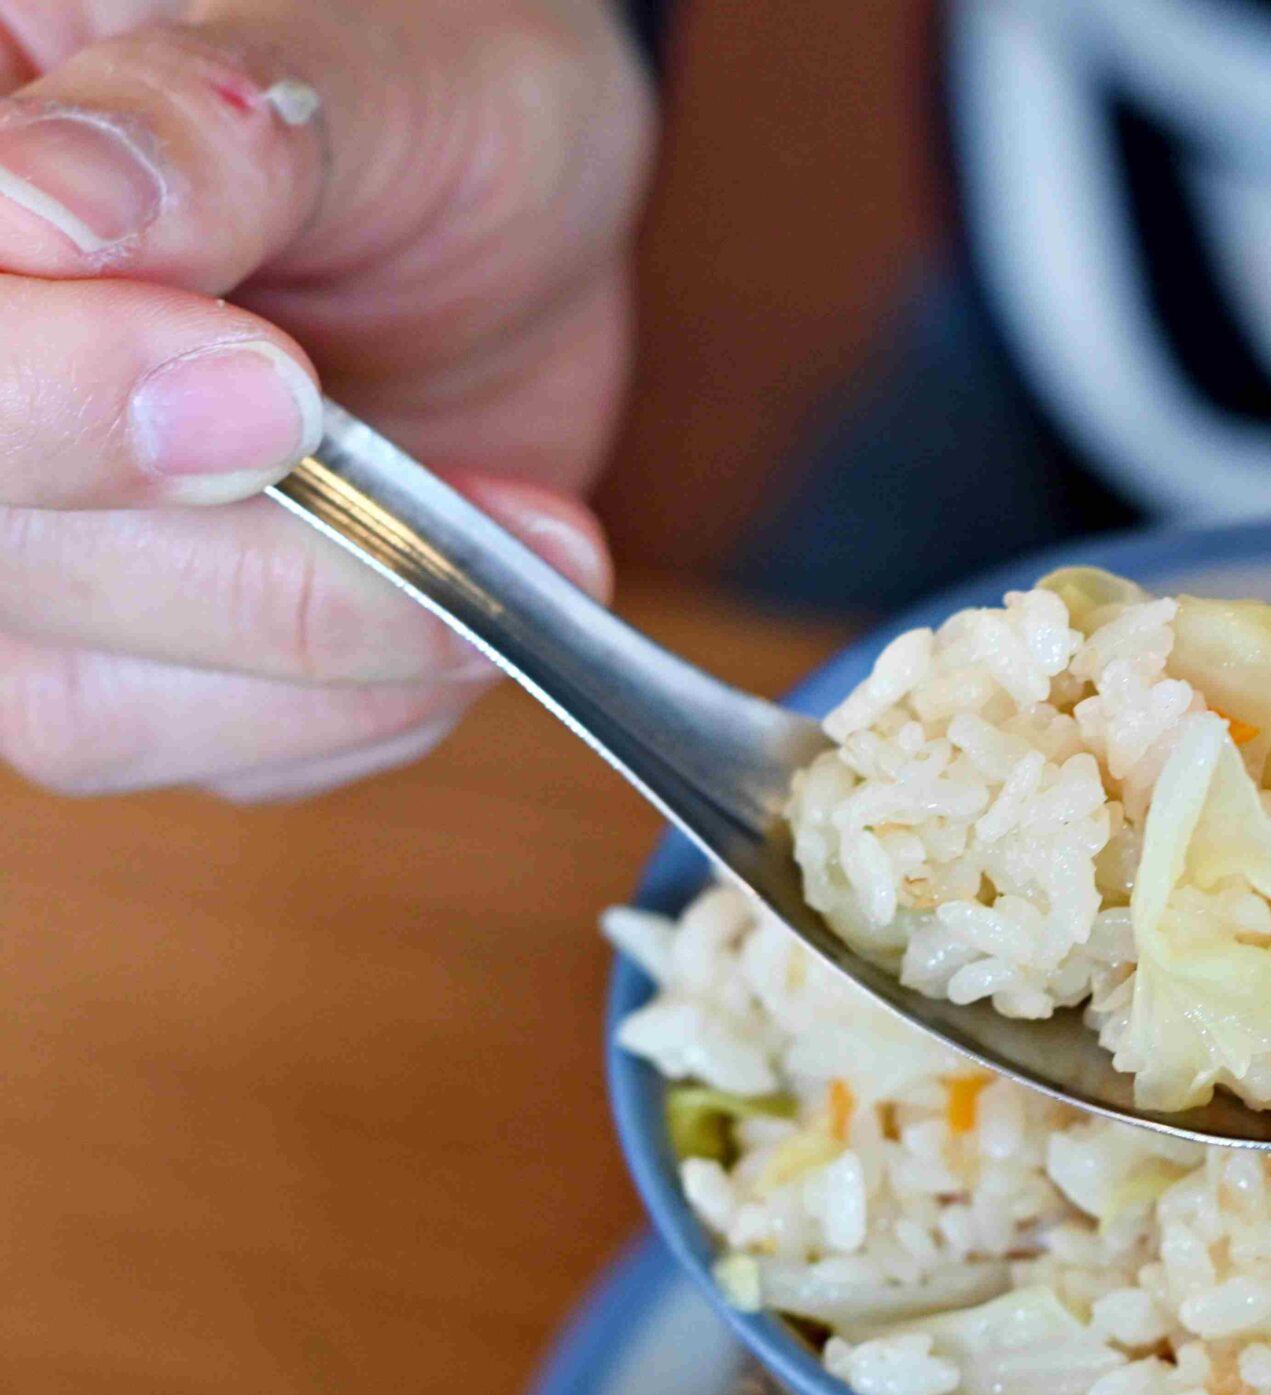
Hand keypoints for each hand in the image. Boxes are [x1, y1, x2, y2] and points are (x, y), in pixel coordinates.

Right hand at [0, 0, 650, 799]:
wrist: (512, 197)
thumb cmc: (425, 86)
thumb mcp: (361, 59)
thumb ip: (210, 131)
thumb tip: (45, 209)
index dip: (48, 409)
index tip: (274, 390)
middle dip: (243, 562)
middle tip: (448, 501)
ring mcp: (29, 549)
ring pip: (76, 704)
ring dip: (334, 649)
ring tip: (525, 543)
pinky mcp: (140, 658)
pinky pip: (215, 753)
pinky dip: (372, 701)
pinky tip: (474, 594)